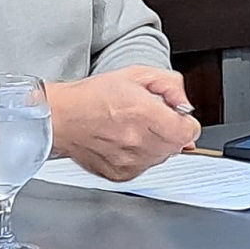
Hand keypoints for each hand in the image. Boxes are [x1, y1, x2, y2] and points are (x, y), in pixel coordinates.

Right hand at [46, 66, 200, 180]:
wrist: (62, 117)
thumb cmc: (93, 96)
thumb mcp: (137, 74)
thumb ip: (170, 85)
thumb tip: (185, 106)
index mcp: (143, 113)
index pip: (187, 131)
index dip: (186, 122)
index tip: (177, 117)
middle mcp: (137, 141)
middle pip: (177, 146)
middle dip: (171, 131)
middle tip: (151, 119)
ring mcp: (128, 161)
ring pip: (162, 158)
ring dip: (157, 145)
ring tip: (135, 129)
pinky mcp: (119, 174)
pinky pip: (145, 168)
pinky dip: (141, 156)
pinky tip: (126, 142)